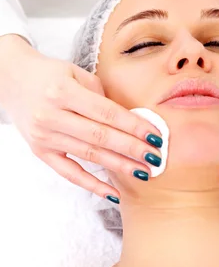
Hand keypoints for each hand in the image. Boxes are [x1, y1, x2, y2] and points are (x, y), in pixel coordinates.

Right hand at [0, 35, 163, 200]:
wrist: (10, 79)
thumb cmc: (49, 74)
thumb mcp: (75, 73)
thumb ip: (101, 96)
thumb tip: (132, 122)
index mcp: (63, 91)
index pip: (107, 113)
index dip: (133, 126)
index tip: (155, 135)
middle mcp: (51, 115)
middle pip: (100, 137)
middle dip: (132, 149)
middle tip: (156, 158)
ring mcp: (44, 136)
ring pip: (89, 155)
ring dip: (119, 166)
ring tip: (144, 172)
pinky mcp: (40, 152)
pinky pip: (69, 173)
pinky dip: (92, 184)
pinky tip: (113, 193)